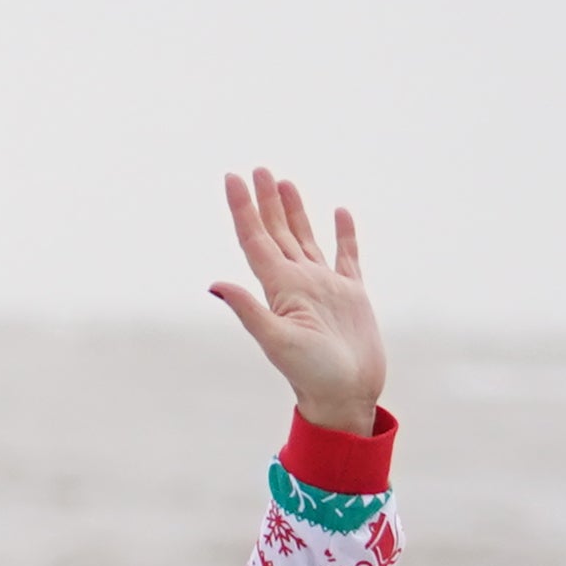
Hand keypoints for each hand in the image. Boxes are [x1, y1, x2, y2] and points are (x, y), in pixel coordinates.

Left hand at [208, 170, 384, 433]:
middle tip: (257, 169)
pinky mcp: (351, 294)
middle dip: (266, 201)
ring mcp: (324, 287)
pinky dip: (343, 233)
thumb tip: (214, 284)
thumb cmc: (312, 375)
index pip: (255, 239)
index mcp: (279, 289)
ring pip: (306, 238)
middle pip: (277, 232)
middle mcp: (298, 283)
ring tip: (284, 182)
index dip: (243, 208)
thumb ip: (249, 311)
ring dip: (294, 211)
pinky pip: (346, 255)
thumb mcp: (277, 342)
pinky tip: (339, 213)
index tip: (232, 178)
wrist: (346, 397)